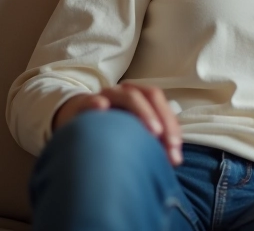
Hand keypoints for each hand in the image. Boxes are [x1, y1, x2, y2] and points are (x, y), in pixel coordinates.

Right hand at [53, 84, 182, 165]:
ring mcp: (107, 95)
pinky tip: (102, 108)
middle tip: (168, 142)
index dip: (172, 125)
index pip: (162, 105)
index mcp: (143, 97)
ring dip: (142, 111)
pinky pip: (91, 100)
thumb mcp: (135, 133)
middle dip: (163, 118)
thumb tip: (175, 159)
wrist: (77, 118)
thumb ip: (155, 142)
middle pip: (150, 96)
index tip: (175, 150)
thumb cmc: (114, 128)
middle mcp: (127, 93)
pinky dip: (97, 103)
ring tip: (153, 131)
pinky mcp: (84, 103)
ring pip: (127, 96)